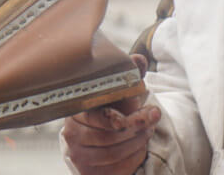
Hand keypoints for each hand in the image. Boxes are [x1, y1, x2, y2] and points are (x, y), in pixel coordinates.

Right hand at [63, 54, 159, 174]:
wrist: (97, 139)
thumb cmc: (109, 111)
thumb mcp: (119, 93)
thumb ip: (129, 76)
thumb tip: (139, 60)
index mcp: (76, 109)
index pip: (102, 116)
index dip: (128, 118)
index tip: (150, 112)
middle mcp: (70, 133)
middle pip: (110, 136)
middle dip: (138, 128)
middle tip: (154, 119)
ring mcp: (76, 155)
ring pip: (114, 153)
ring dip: (138, 143)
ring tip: (147, 132)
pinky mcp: (85, 172)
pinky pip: (115, 169)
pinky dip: (133, 158)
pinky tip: (137, 147)